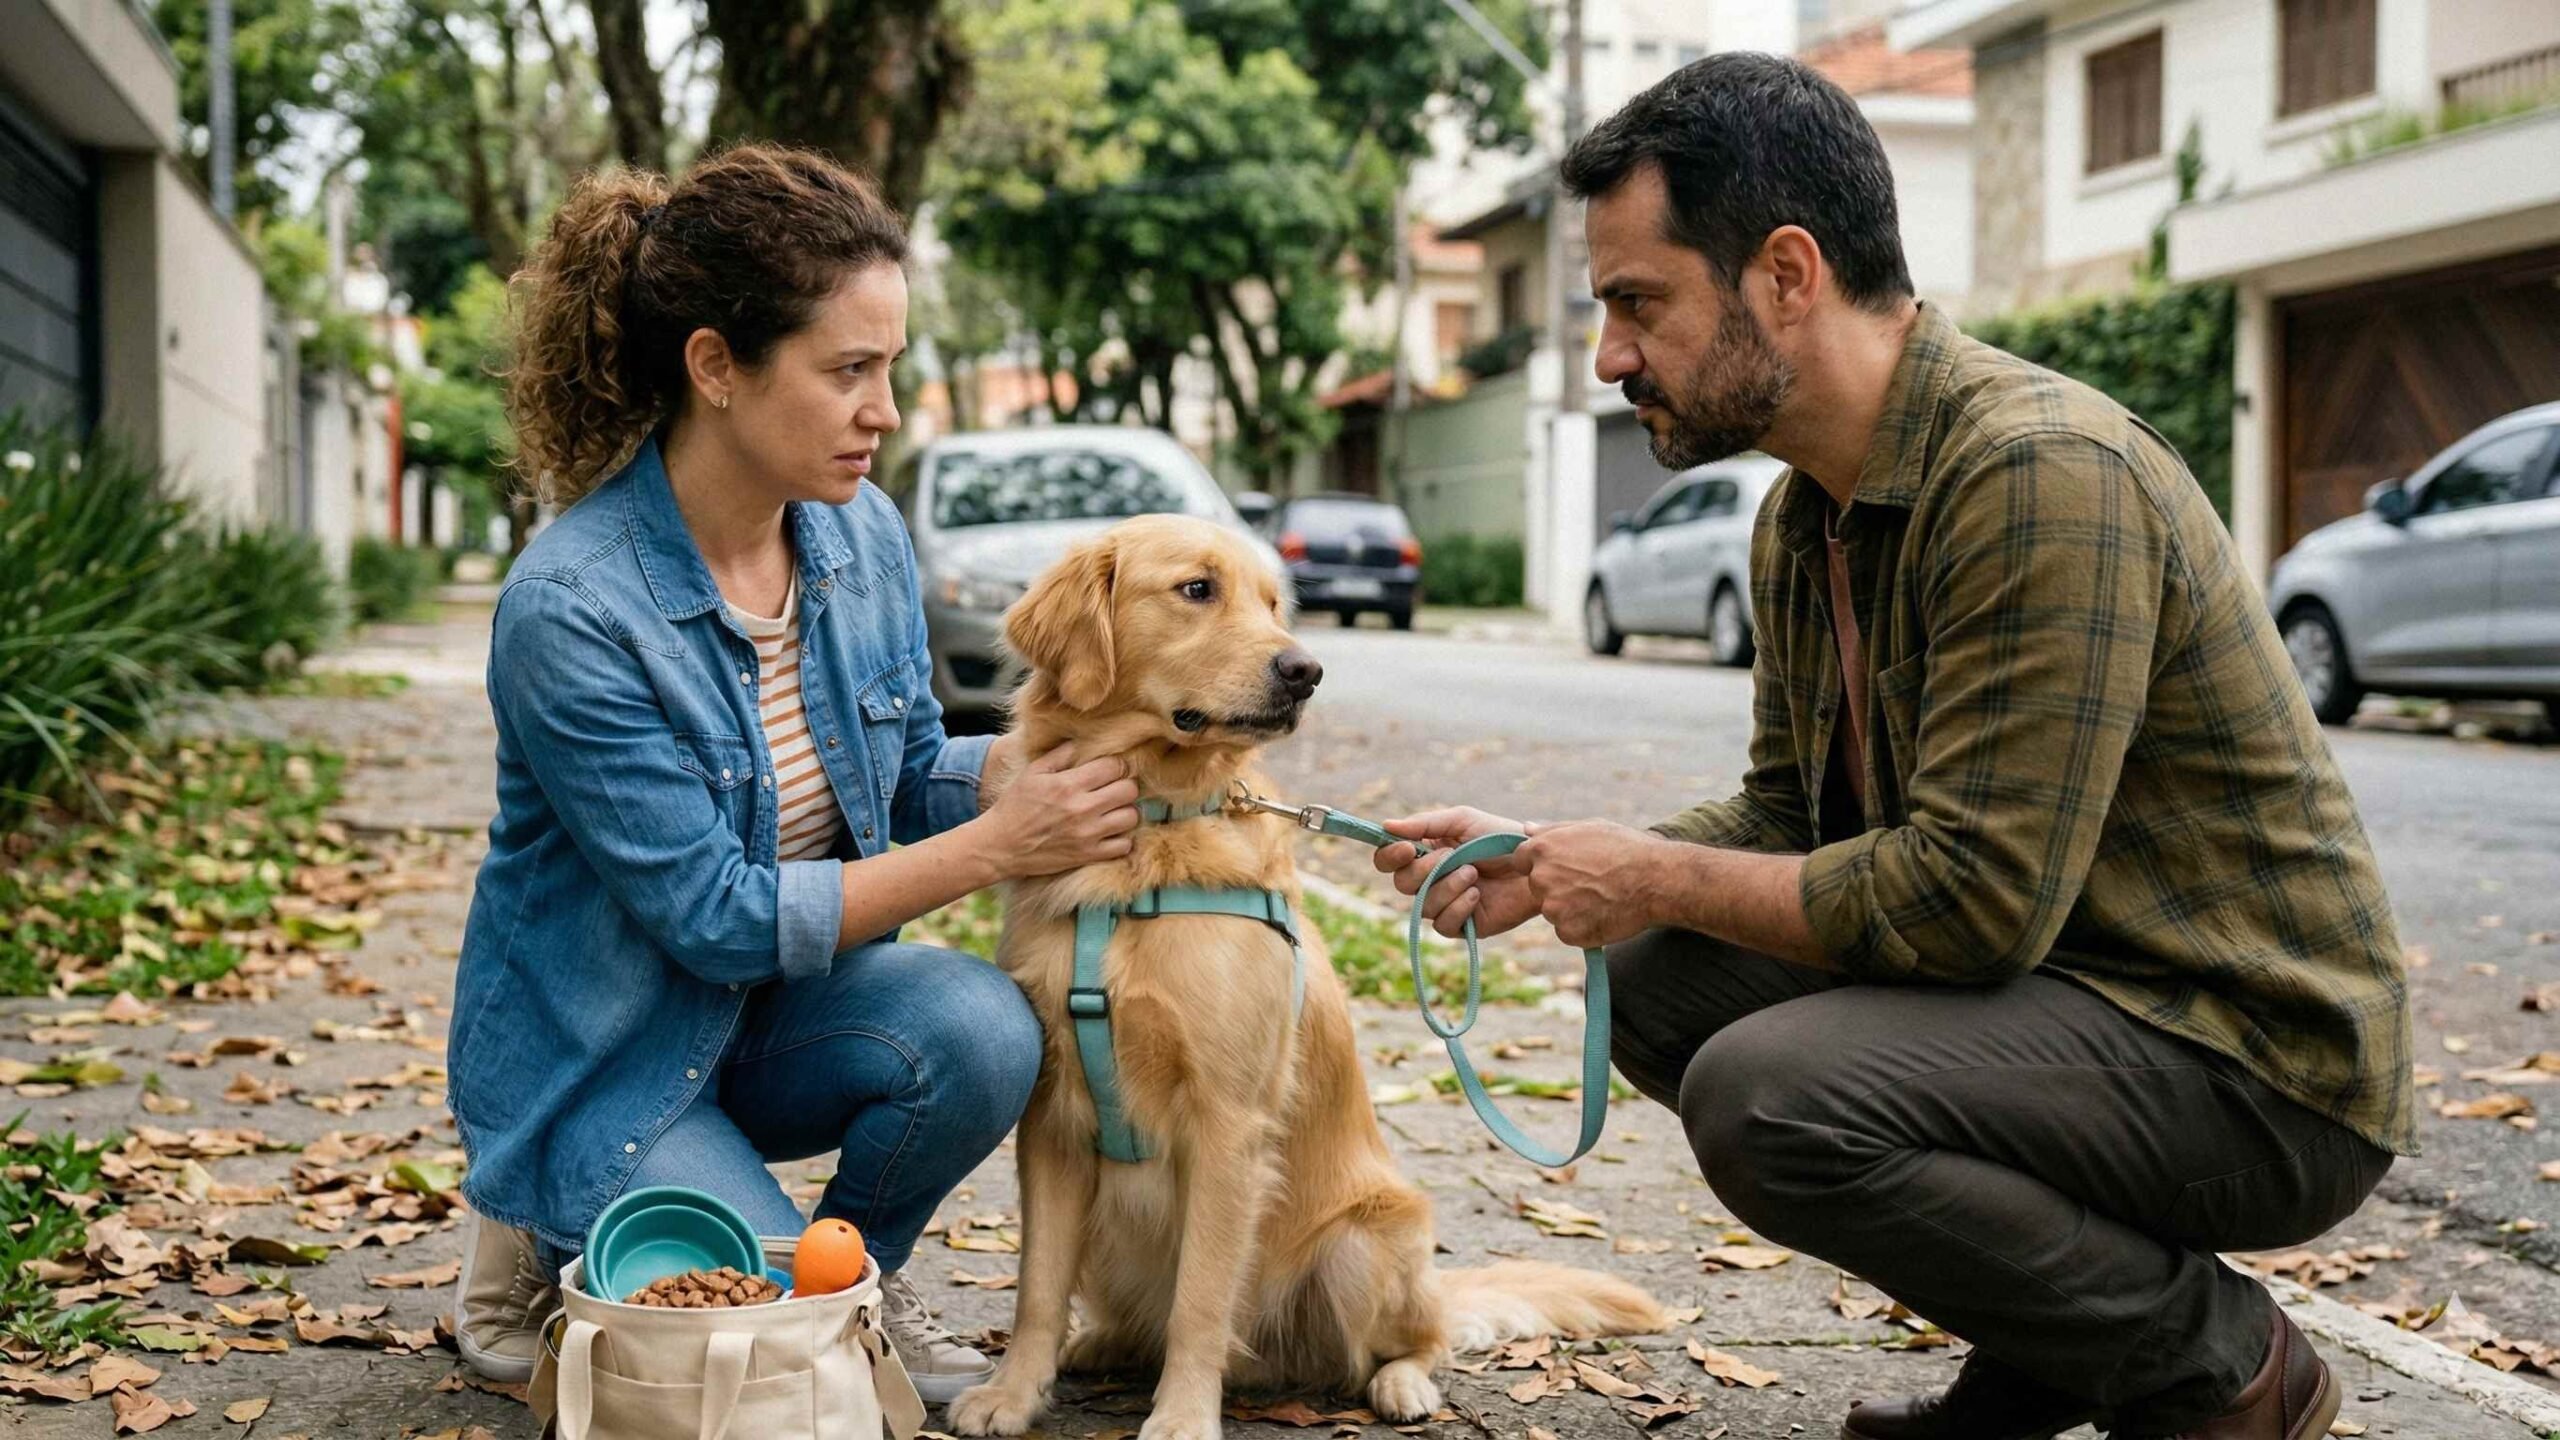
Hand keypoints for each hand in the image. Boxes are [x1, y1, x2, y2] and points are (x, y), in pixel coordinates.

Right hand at [977, 744, 1138, 877]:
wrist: (1000, 845)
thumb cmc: (1015, 806)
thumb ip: (1060, 755)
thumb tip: (1082, 741)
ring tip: (1114, 810)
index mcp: (1068, 784)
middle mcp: (1082, 808)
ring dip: (1126, 811)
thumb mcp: (1033, 772)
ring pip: (1131, 816)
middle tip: (1115, 788)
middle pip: (1129, 790)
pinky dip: (1122, 838)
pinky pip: (1124, 845)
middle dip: (1125, 785)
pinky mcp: (1088, 855)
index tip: (1110, 770)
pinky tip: (1110, 832)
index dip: (1117, 765)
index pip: (1114, 767)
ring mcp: (1088, 834)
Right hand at [1374, 807, 1539, 938]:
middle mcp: (1429, 879)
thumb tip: (1385, 826)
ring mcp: (1445, 904)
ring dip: (1447, 887)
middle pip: (1401, 883)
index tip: (1408, 848)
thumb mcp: (1462, 821)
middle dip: (1425, 870)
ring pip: (1422, 905)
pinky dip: (1458, 908)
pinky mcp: (1462, 926)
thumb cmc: (1500, 838)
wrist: (1535, 865)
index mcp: (1424, 852)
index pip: (1388, 860)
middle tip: (1453, 857)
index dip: (1390, 856)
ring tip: (1474, 874)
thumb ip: (1424, 823)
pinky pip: (1442, 925)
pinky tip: (1477, 896)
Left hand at [1518, 819, 1665, 948]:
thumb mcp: (1590, 828)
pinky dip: (1582, 927)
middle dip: (1556, 886)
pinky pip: (1567, 931)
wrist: (1657, 880)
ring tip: (1601, 896)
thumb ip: (1553, 830)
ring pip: (1553, 910)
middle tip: (1590, 882)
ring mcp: (1554, 908)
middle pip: (1537, 887)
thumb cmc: (1627, 848)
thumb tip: (1526, 830)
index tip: (1564, 867)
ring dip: (1570, 908)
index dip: (1541, 864)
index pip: (1521, 860)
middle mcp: (1542, 878)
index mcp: (1542, 849)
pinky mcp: (1568, 932)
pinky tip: (1604, 913)